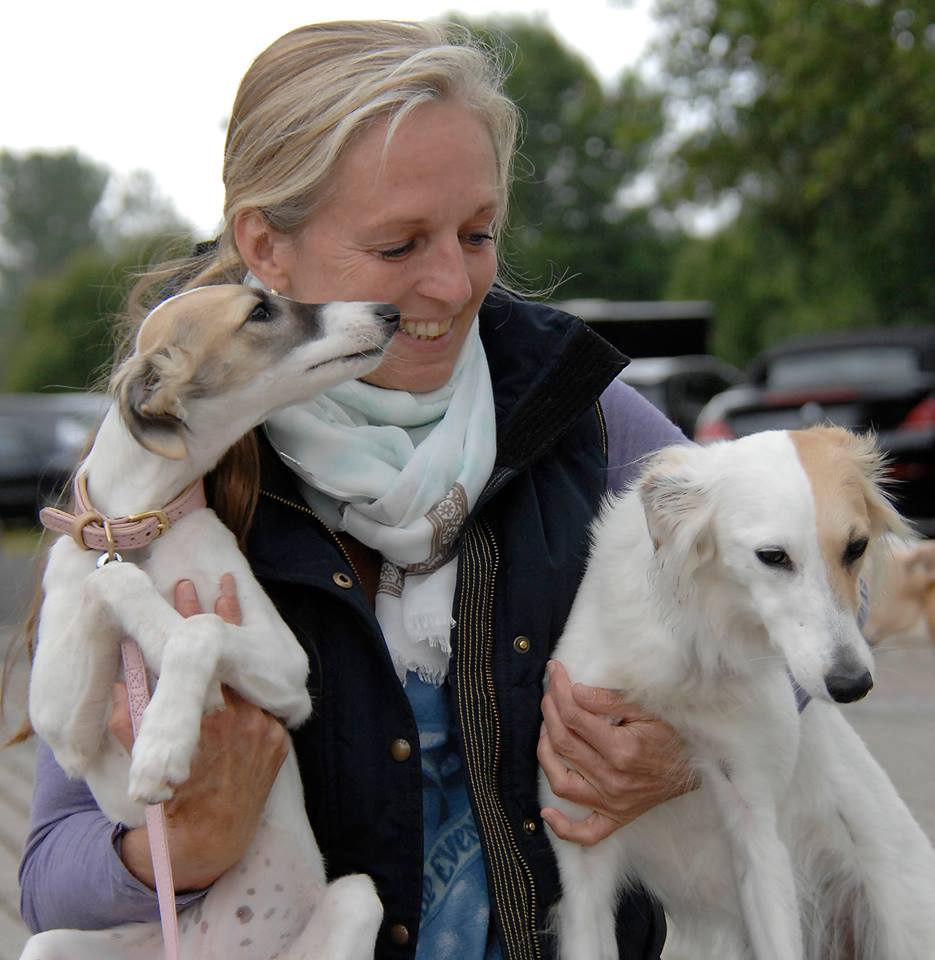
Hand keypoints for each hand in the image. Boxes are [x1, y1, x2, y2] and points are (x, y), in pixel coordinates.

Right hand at [111, 575, 289, 890]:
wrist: (211, 838)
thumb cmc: (171, 796)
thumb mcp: (141, 756)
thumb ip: (128, 717)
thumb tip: (118, 677)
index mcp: (205, 719)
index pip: (198, 659)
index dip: (189, 621)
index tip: (184, 590)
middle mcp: (241, 720)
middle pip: (231, 658)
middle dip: (221, 618)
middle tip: (216, 582)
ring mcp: (266, 730)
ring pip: (251, 676)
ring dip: (241, 645)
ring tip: (233, 601)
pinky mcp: (280, 740)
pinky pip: (266, 702)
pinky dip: (254, 684)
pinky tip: (248, 658)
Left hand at [538, 660, 695, 845]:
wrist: (697, 765)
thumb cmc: (672, 733)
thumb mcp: (647, 708)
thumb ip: (610, 699)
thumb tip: (576, 691)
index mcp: (623, 750)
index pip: (575, 717)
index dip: (559, 691)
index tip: (555, 672)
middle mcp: (614, 780)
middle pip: (563, 743)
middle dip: (550, 712)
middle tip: (550, 693)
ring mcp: (613, 803)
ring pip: (561, 782)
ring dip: (545, 753)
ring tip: (546, 729)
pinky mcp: (616, 818)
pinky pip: (585, 833)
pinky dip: (563, 827)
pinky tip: (548, 813)